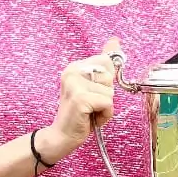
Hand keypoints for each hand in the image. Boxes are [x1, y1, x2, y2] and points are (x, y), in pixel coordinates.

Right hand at [43, 37, 119, 160]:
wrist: (62, 136)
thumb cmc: (80, 114)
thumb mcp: (93, 87)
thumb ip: (103, 64)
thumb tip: (115, 40)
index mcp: (75, 66)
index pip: (106, 61)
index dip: (106, 81)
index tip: (92, 92)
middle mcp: (72, 71)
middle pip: (110, 76)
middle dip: (106, 95)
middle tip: (90, 105)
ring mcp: (75, 84)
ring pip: (110, 92)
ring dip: (106, 107)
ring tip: (90, 112)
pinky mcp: (80, 98)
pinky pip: (108, 103)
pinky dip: (104, 114)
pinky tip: (90, 118)